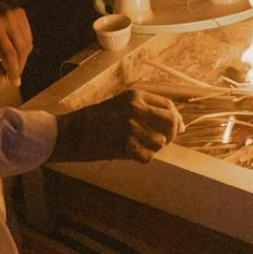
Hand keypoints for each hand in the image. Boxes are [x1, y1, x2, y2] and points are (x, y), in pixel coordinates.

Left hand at [0, 0, 32, 85]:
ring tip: (13, 66)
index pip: (9, 55)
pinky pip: (27, 35)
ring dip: (22, 58)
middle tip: (14, 77)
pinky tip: (15, 53)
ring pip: (27, 43)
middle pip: (21, 50)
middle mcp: (6, 18)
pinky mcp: (19, 11)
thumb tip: (4, 80)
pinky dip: (23, 46)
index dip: (13, 71)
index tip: (14, 82)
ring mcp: (14, 13)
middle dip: (19, 66)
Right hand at [49, 89, 184, 163]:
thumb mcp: (122, 104)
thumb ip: (148, 110)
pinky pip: (148, 156)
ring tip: (138, 146)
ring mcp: (131, 127)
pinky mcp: (126, 145)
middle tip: (162, 141)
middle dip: (170, 134)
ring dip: (153, 148)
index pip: (168, 106)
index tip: (177, 129)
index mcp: (135, 95)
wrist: (72, 133)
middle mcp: (136, 108)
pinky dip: (142, 158)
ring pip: (160, 142)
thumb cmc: (97, 120)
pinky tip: (130, 154)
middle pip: (170, 122)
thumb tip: (180, 126)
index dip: (176, 119)